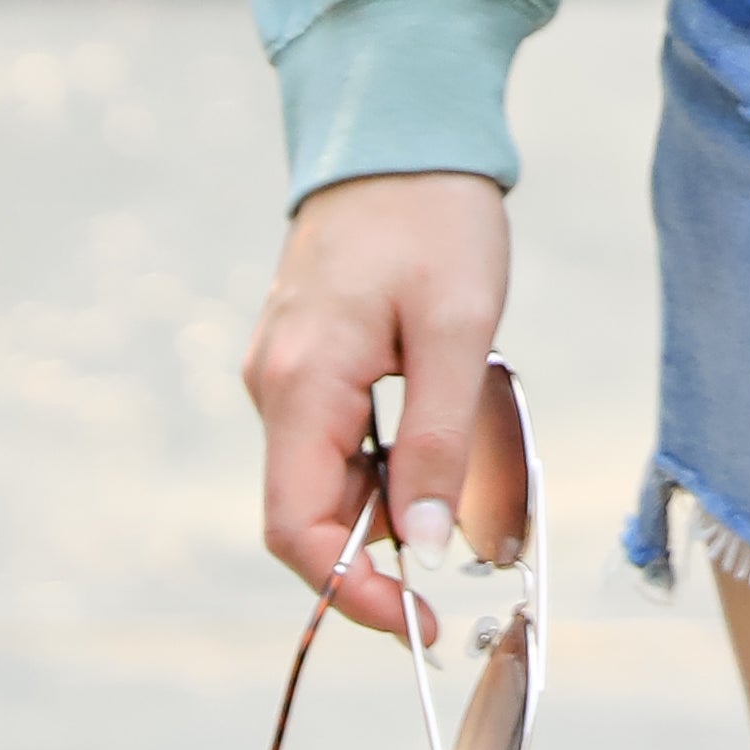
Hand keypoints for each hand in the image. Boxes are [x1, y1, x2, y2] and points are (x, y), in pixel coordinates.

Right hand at [243, 171, 509, 644]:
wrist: (402, 126)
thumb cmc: (435, 217)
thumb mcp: (455, 328)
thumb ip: (437, 438)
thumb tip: (429, 543)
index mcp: (300, 384)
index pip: (300, 531)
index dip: (355, 593)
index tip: (421, 624)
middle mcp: (276, 387)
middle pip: (313, 514)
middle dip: (383, 554)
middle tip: (468, 565)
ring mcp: (287, 372)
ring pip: (330, 477)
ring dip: (393, 502)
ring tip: (473, 481)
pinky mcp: (310, 357)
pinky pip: (339, 438)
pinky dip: (388, 461)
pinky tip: (443, 439)